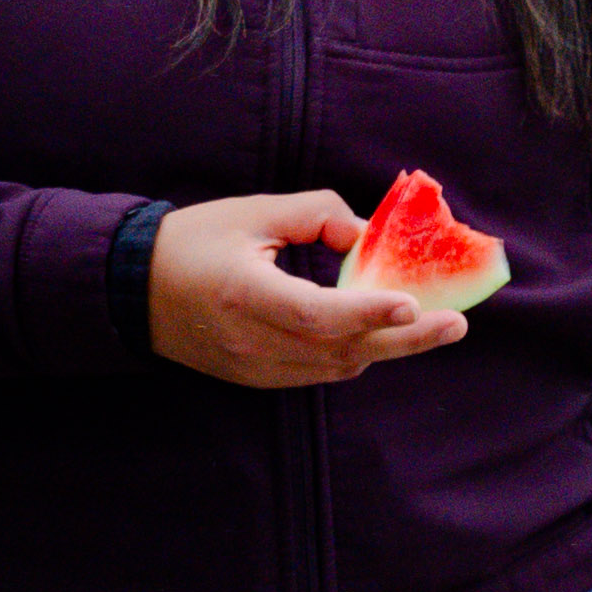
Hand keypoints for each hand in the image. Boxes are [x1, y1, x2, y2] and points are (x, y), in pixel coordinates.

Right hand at [150, 189, 463, 387]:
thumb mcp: (253, 212)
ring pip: (337, 366)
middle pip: (340, 350)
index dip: (366, 312)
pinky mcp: (257, 379)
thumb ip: (315, 214)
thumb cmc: (195, 241)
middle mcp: (250, 341)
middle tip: (455, 324)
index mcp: (243, 294)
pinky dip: (355, 352)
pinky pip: (319, 372)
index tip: (412, 302)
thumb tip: (368, 235)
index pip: (315, 314)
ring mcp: (254, 367)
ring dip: (386, 347)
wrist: (136, 290)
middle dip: (405, 339)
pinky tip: (383, 333)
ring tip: (432, 326)